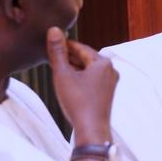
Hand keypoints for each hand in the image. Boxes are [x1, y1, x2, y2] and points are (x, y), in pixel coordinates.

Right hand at [46, 27, 118, 144]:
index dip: (64, 44)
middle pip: (85, 58)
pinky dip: (79, 78)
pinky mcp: (107, 92)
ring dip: (73, 68)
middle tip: (50, 54)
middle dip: (68, 57)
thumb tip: (54, 30)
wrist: (92, 130)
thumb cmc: (78, 103)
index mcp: (103, 62)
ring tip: (56, 67)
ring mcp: (110, 82)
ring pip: (88, 69)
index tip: (51, 41)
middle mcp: (111, 70)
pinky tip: (67, 81)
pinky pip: (91, 79)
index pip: (80, 47)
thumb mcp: (63, 75)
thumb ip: (57, 52)